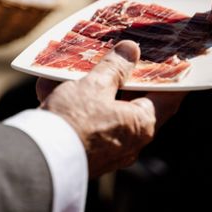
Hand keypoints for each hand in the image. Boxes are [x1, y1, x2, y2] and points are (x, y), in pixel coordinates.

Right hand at [37, 41, 184, 177]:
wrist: (37, 160)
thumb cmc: (75, 121)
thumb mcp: (96, 85)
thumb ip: (115, 67)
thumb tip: (131, 50)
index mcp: (141, 125)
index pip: (168, 96)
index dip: (171, 77)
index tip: (175, 61)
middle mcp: (129, 141)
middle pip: (131, 101)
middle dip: (119, 77)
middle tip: (119, 56)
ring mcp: (106, 150)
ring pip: (101, 110)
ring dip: (86, 88)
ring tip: (71, 68)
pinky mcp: (83, 153)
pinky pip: (82, 123)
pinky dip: (69, 103)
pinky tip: (48, 86)